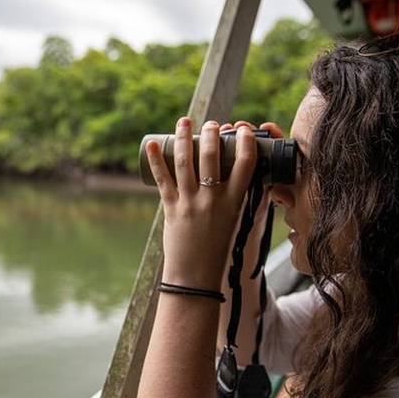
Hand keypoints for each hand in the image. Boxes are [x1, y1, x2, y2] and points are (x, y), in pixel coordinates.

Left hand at [144, 117, 259, 290]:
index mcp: (235, 202)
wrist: (196, 276)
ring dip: (183, 137)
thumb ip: (232, 197)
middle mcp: (214, 200)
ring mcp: (191, 203)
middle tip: (211, 124)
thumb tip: (228, 172)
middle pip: (213, 156)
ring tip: (184, 121)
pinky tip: (151, 144)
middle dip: (211, 133)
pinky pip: (162, 179)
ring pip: (185, 162)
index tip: (244, 129)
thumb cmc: (216, 248)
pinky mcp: (172, 209)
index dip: (247, 141)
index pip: (246, 164)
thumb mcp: (233, 220)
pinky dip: (155, 160)